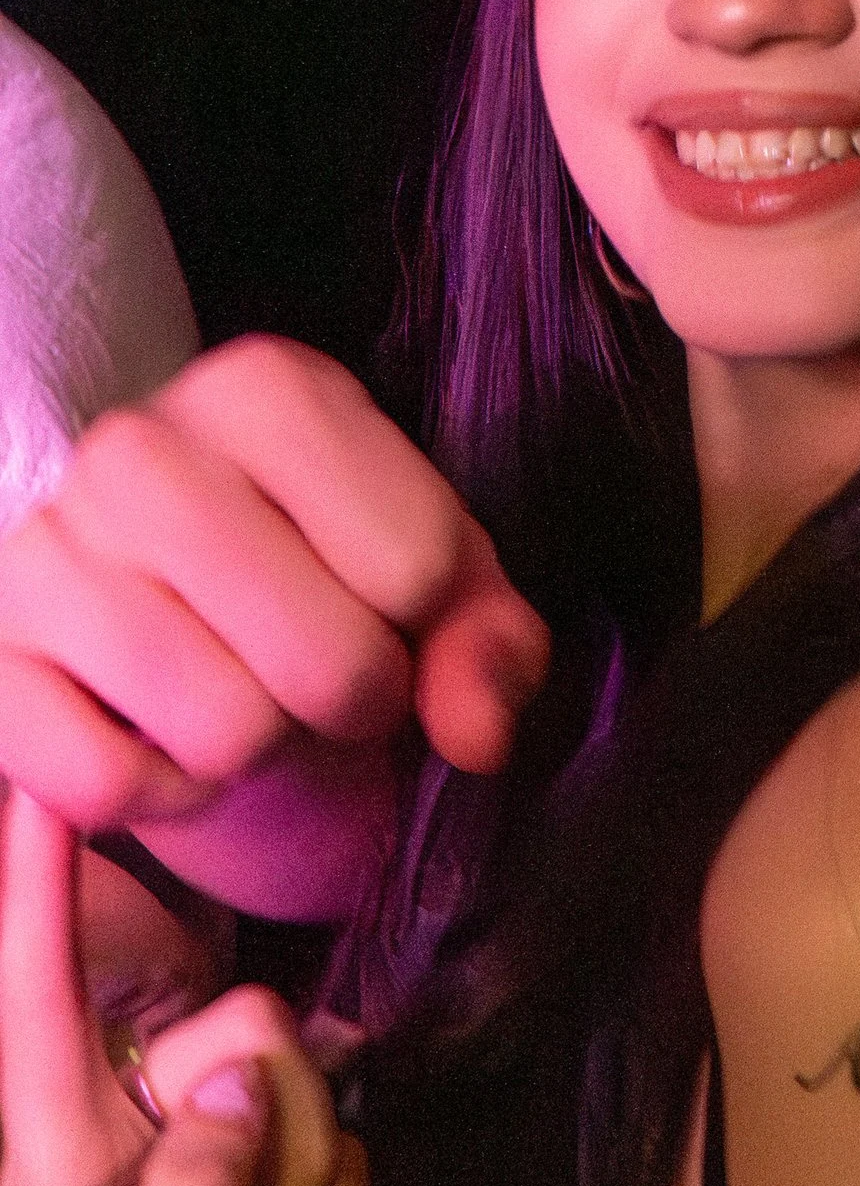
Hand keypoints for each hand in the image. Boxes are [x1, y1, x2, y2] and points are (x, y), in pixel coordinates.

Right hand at [0, 337, 548, 917]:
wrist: (171, 604)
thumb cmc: (326, 576)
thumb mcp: (438, 579)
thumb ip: (489, 643)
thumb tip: (476, 735)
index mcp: (264, 389)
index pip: (413, 566)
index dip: (424, 633)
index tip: (385, 617)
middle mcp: (137, 448)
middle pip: (327, 662)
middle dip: (352, 705)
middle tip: (320, 681)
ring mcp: (42, 551)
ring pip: (226, 733)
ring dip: (261, 755)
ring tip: (243, 698)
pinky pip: (108, 786)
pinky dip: (157, 796)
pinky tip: (160, 738)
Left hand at [0, 786, 400, 1185]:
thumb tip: (234, 1078)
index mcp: (52, 1170)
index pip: (33, 1004)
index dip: (32, 892)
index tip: (41, 782)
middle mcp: (118, 1129)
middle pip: (214, 1015)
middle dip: (264, 1093)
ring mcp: (196, 1138)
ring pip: (281, 1055)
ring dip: (309, 1155)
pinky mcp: (264, 1156)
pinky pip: (322, 1103)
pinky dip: (329, 1172)